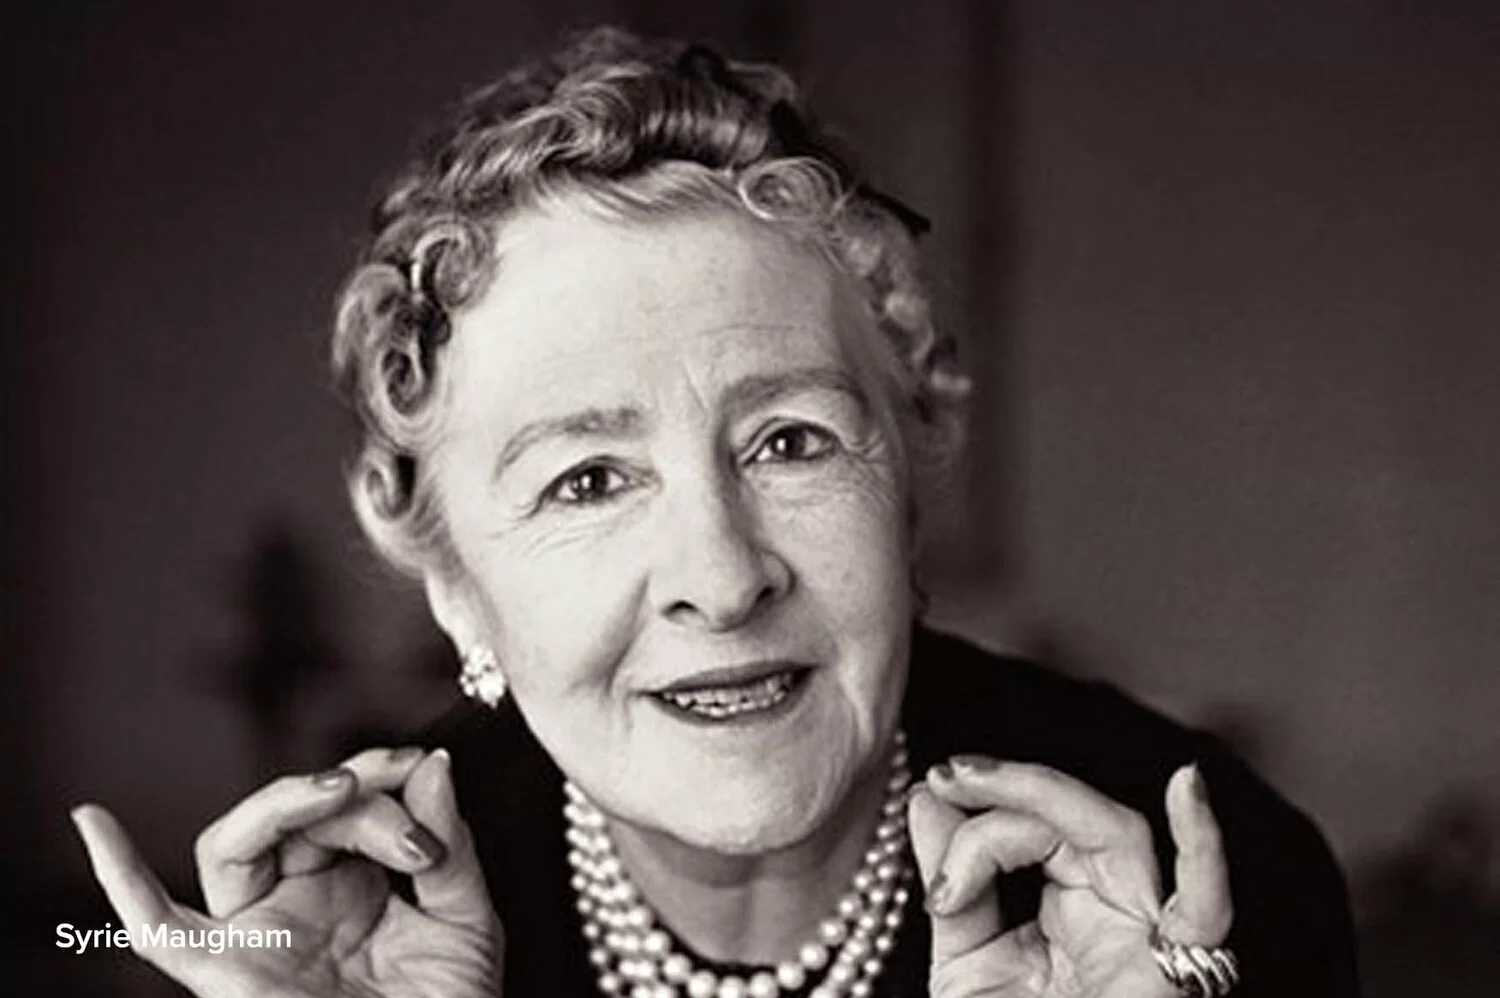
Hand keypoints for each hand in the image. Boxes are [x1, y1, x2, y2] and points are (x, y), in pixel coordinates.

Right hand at [71, 747, 502, 997]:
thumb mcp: (464, 922)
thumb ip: (449, 846)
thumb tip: (434, 764)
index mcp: (353, 886)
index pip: (345, 805)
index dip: (384, 778)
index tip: (424, 775)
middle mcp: (299, 905)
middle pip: (292, 816)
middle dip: (352, 795)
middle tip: (402, 815)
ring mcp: (261, 937)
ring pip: (227, 847)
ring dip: (281, 801)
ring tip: (340, 790)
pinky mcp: (227, 976)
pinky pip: (157, 927)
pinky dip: (120, 876)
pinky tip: (96, 822)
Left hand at [908, 757, 1230, 996]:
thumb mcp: (966, 968)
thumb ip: (956, 886)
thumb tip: (928, 800)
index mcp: (1070, 920)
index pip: (1034, 835)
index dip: (976, 818)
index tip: (927, 806)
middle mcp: (1119, 923)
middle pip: (1075, 822)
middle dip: (1007, 785)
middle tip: (948, 772)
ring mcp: (1151, 945)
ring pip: (1115, 836)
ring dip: (1038, 795)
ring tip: (970, 778)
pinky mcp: (1175, 978)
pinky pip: (1206, 909)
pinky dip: (1204, 847)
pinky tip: (1187, 787)